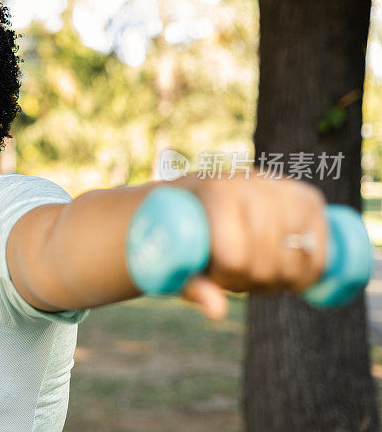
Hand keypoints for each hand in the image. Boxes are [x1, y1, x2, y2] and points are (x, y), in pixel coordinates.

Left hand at [175, 170, 328, 320]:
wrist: (194, 196)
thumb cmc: (180, 233)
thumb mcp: (176, 259)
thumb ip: (192, 285)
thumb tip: (217, 312)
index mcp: (213, 191)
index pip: (234, 257)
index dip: (225, 279)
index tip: (212, 275)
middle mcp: (250, 183)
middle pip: (265, 262)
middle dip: (250, 282)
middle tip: (234, 276)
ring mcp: (282, 188)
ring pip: (295, 260)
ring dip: (277, 280)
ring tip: (255, 272)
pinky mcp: (308, 198)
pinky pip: (321, 252)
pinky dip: (309, 274)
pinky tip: (290, 276)